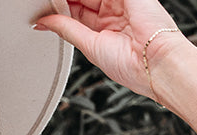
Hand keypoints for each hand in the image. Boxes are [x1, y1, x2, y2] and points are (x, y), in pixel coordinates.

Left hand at [33, 0, 189, 102]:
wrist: (154, 62)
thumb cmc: (130, 65)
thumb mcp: (89, 46)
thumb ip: (67, 29)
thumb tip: (43, 22)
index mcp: (104, 28)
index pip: (76, 11)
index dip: (59, 8)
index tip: (43, 8)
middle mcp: (112, 12)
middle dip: (64, 0)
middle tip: (45, 0)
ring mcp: (120, 0)